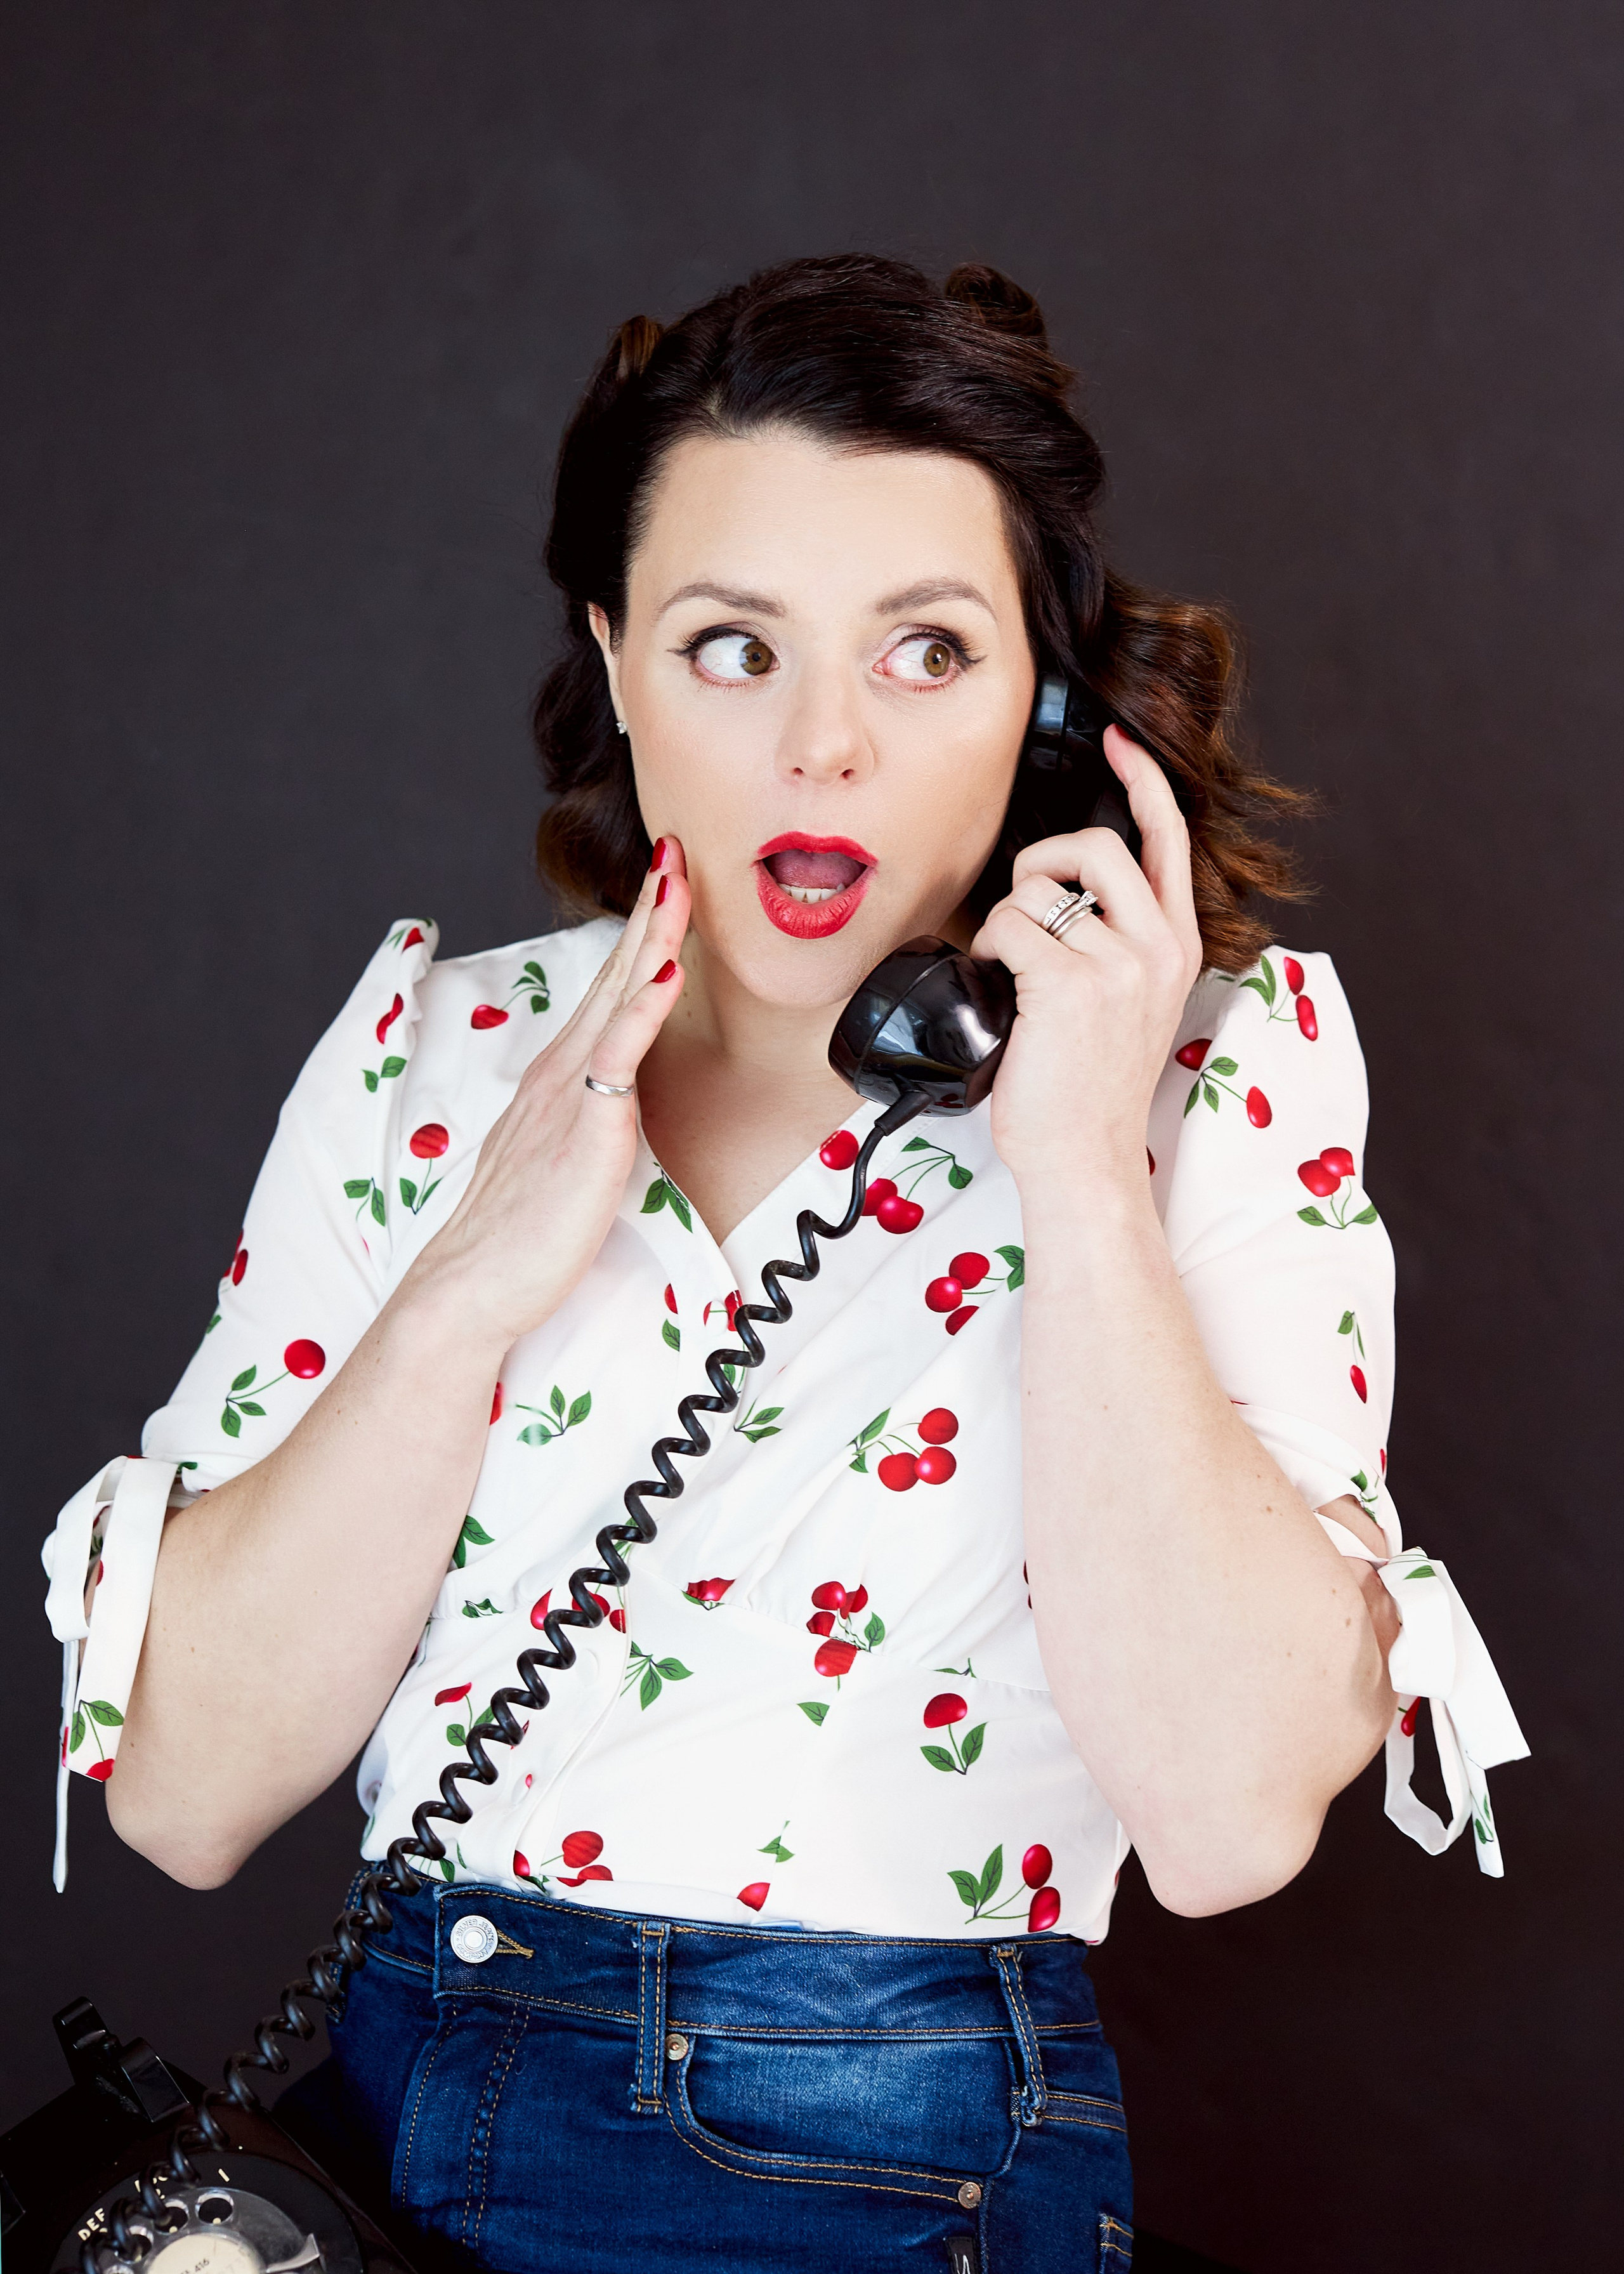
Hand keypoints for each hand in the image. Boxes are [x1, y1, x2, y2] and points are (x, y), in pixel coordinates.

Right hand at [402, 842, 690, 1349]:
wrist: (473, 1285)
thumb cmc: (517, 1235)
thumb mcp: (559, 1157)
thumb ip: (586, 1119)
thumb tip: (613, 1104)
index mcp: (557, 1077)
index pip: (606, 992)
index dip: (637, 936)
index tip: (665, 886)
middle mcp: (561, 1072)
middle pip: (613, 976)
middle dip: (648, 912)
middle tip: (674, 853)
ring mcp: (571, 1095)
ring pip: (618, 1000)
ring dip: (652, 938)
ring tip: (679, 885)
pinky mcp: (586, 1129)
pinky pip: (618, 1058)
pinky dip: (643, 1010)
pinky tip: (667, 973)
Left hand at [969, 728, 1201, 1193]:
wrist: (1083, 1160)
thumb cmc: (1087, 1090)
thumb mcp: (1126, 1007)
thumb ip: (1116, 947)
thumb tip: (1064, 897)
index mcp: (1177, 948)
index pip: (1168, 842)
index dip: (1144, 783)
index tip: (1120, 744)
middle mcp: (1158, 949)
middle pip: (1096, 845)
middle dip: (1041, 862)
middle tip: (1022, 909)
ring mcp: (1119, 966)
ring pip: (1041, 887)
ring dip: (1006, 918)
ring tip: (1008, 967)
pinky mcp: (1070, 984)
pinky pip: (1010, 925)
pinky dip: (987, 946)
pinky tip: (995, 983)